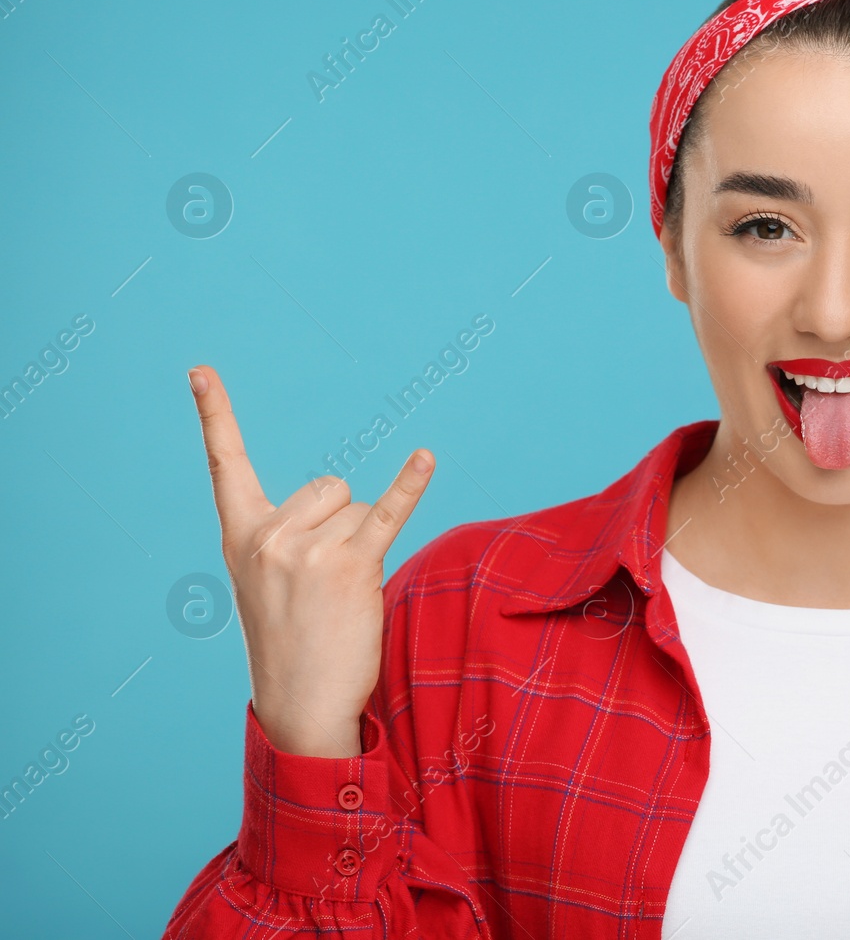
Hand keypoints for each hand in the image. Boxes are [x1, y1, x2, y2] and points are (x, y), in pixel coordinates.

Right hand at [188, 365, 434, 757]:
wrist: (303, 704)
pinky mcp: (351, 566)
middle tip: (326, 585)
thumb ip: (291, 535)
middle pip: (332, 488)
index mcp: (241, 536)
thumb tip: (353, 504)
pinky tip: (426, 457)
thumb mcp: (267, 582)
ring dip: (367, 545)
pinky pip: (389, 513)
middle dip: (343, 526)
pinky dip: (411, 484)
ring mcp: (307, 550)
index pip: (224, 464)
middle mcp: (269, 536)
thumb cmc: (293, 642)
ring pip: (362, 510)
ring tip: (345, 596)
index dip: (214, 414)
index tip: (200, 370)